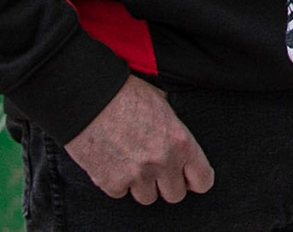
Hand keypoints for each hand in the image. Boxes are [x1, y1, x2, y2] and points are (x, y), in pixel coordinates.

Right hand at [65, 76, 213, 203]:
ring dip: (143, 185)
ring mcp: (137, 175)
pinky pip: (121, 193)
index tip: (189, 177)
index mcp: (181, 141)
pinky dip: (118, 182)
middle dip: (168, 183)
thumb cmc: (127, 95)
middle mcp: (162, 162)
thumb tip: (179, 146)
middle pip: (175, 194)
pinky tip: (114, 162)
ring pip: (148, 197)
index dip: (196, 179)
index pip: (202, 180)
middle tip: (158, 169)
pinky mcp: (111, 182)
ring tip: (134, 163)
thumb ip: (175, 132)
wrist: (90, 98)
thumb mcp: (164, 106)